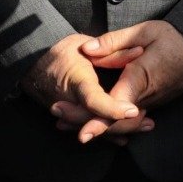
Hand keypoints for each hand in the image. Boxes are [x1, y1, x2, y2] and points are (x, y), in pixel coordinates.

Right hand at [25, 33, 144, 142]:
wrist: (34, 63)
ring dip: (119, 130)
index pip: (93, 100)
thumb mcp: (87, 43)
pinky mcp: (68, 118)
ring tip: (145, 127)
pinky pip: (88, 128)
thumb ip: (113, 48)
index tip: (133, 110)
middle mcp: (69, 101)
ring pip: (94, 128)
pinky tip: (124, 137)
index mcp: (76, 80)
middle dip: (123, 125)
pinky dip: (106, 133)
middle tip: (148, 122)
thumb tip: (139, 52)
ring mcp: (67, 113)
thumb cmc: (64, 51)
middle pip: (96, 120)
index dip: (112, 108)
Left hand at [59, 20, 182, 142]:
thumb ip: (114, 41)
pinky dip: (106, 122)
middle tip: (56, 115)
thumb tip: (86, 50)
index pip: (115, 106)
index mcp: (140, 79)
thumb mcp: (146, 32)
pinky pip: (126, 120)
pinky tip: (89, 122)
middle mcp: (144, 97)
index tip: (82, 134)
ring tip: (64, 121)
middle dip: (83, 121)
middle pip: (112, 121)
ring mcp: (148, 103)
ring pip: (118, 123)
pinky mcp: (150, 104)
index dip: (98, 120)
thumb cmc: (176, 39)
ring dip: (91, 123)